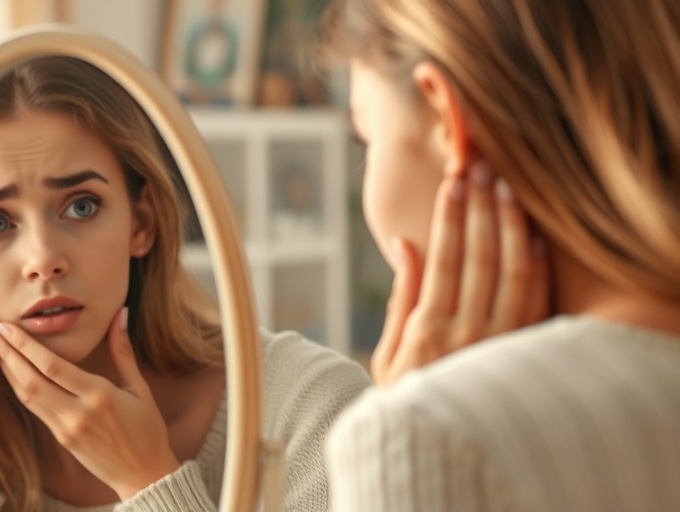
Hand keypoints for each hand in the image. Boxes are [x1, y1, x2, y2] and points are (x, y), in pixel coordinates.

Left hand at [0, 307, 179, 499]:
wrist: (143, 475)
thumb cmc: (147, 429)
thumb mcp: (140, 388)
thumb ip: (123, 351)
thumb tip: (120, 313)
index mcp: (99, 396)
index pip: (53, 366)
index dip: (26, 345)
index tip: (8, 326)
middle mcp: (78, 413)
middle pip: (32, 380)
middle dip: (8, 354)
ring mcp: (66, 429)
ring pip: (27, 397)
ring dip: (7, 371)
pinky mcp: (61, 439)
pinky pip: (34, 410)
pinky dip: (18, 389)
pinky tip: (9, 374)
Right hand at [371, 161, 549, 384]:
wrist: (442, 451)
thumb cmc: (405, 398)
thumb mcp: (388, 354)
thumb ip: (402, 297)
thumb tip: (408, 243)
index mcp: (429, 331)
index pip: (445, 259)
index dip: (450, 217)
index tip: (453, 181)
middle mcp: (469, 334)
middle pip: (482, 257)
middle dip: (482, 208)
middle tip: (482, 169)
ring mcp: (503, 343)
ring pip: (515, 271)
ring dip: (511, 225)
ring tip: (507, 188)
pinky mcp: (526, 351)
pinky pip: (538, 298)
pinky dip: (537, 262)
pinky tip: (530, 232)